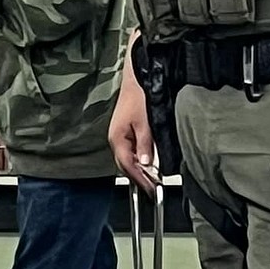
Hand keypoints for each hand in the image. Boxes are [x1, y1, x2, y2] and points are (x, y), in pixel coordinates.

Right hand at [109, 74, 157, 194]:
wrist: (138, 79)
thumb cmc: (139, 96)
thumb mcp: (145, 123)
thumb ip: (145, 145)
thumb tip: (145, 164)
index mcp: (117, 138)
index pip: (127, 165)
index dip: (140, 179)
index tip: (151, 190)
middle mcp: (115, 138)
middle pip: (125, 165)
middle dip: (139, 177)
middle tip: (154, 188)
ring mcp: (119, 135)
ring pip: (128, 158)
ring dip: (139, 169)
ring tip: (152, 179)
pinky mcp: (125, 131)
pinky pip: (131, 150)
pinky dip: (139, 159)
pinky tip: (148, 162)